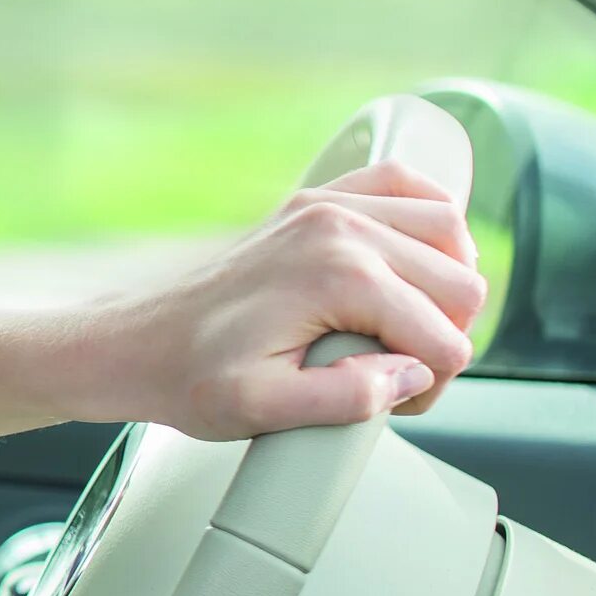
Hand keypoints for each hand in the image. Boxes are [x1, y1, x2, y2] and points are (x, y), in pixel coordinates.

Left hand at [0, 159, 485, 444]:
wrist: (135, 343)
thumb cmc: (190, 378)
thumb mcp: (262, 410)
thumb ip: (345, 401)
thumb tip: (409, 374)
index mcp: (338, 274)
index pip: (447, 337)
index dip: (430, 384)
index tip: (390, 400)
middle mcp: (340, 226)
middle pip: (461, 284)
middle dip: (442, 337)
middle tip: (392, 372)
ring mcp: (329, 204)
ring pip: (451, 234)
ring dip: (445, 286)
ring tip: (402, 328)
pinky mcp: (317, 200)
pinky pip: (408, 186)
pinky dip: (431, 220)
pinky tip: (414, 262)